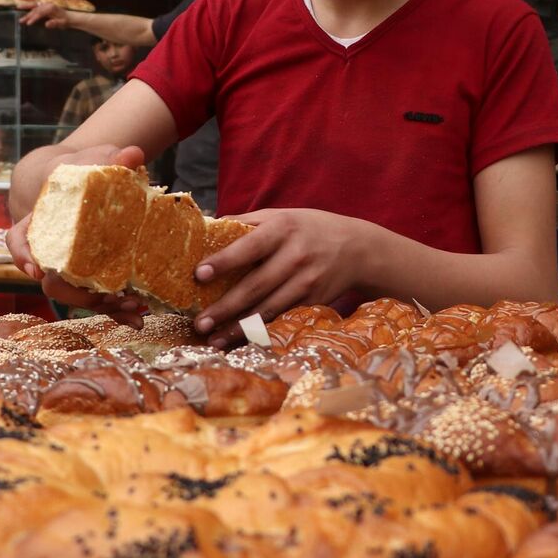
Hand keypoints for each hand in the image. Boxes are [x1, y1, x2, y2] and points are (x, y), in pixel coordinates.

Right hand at [8, 146, 153, 322]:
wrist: (90, 182)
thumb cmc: (83, 169)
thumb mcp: (94, 158)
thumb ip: (111, 157)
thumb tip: (132, 154)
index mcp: (40, 220)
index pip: (18, 240)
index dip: (23, 256)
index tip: (37, 270)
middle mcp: (51, 249)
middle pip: (49, 279)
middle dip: (74, 293)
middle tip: (104, 295)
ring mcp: (70, 266)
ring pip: (75, 294)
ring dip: (101, 305)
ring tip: (131, 305)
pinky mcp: (92, 275)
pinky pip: (98, 299)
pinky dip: (117, 312)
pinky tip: (138, 318)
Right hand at [21, 0, 67, 28]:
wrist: (68, 17)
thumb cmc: (65, 21)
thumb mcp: (62, 23)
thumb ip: (55, 23)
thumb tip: (47, 24)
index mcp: (51, 8)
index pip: (40, 13)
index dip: (34, 18)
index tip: (28, 23)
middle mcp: (47, 5)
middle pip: (35, 10)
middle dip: (28, 15)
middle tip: (21, 21)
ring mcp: (45, 5)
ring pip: (34, 7)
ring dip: (26, 8)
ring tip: (17, 8)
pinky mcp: (43, 6)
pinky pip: (34, 6)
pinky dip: (28, 6)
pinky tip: (22, 7)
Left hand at [191, 208, 370, 340]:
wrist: (357, 249)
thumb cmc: (309, 229)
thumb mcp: (281, 216)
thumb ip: (246, 222)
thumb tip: (206, 229)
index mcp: (283, 229)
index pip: (249, 246)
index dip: (224, 261)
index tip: (199, 274)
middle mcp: (295, 256)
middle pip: (256, 286)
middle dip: (225, 307)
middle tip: (199, 323)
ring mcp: (307, 282)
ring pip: (268, 310)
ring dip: (238, 328)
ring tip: (213, 340)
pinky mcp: (313, 302)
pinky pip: (282, 320)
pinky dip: (259, 333)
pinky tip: (238, 342)